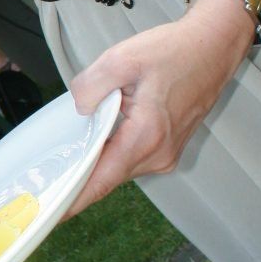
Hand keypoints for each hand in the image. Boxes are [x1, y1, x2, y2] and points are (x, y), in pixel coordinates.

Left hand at [67, 0, 253, 215]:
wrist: (215, 45)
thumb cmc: (176, 51)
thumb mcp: (122, 59)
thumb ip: (90, 87)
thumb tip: (80, 109)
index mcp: (146, 137)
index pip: (101, 181)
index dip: (73, 201)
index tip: (49, 216)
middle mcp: (159, 154)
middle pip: (107, 176)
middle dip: (79, 175)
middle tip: (45, 175)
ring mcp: (166, 154)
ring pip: (119, 166)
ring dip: (98, 156)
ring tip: (74, 145)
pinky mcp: (168, 147)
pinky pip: (132, 157)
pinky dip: (114, 150)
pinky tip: (102, 133)